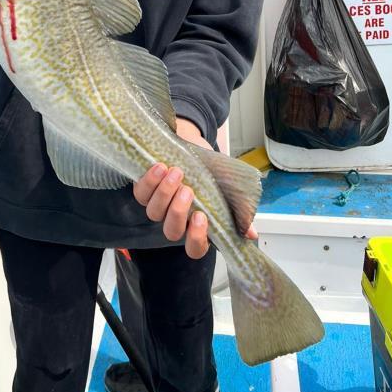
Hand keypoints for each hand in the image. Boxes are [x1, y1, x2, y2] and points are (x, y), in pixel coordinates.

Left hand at [132, 119, 257, 258]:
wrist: (190, 143)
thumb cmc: (207, 169)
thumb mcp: (224, 186)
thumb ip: (235, 208)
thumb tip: (251, 234)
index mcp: (197, 225)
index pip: (195, 248)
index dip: (196, 238)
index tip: (202, 217)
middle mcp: (176, 220)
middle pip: (171, 231)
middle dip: (178, 211)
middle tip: (188, 190)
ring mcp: (158, 206)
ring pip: (154, 212)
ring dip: (164, 193)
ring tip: (176, 173)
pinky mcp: (144, 190)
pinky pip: (140, 194)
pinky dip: (149, 181)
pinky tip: (160, 167)